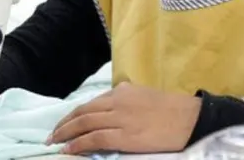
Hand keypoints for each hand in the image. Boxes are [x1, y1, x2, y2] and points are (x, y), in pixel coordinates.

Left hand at [47, 82, 200, 154]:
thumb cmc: (171, 109)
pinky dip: (79, 144)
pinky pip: (95, 139)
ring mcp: (120, 119)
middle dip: (64, 125)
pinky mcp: (126, 136)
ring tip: (54, 142)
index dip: (72, 115)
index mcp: (121, 92)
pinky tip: (68, 149)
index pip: (89, 104)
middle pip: (82, 113)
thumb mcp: (143, 95)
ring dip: (66, 134)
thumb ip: (125, 98)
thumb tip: (111, 102)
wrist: (192, 118)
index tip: (62, 124)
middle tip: (51, 135)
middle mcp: (117, 102)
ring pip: (85, 124)